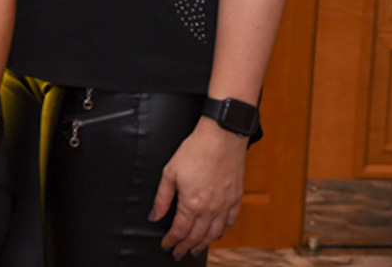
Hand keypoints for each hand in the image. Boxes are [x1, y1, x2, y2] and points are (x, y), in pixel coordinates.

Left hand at [150, 118, 248, 257]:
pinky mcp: (236, 198)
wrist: (221, 138)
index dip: (171, 240)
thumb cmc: (194, 150)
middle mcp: (210, 209)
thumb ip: (162, 198)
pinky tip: (216, 234)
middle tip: (179, 253)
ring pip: (214, 233)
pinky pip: (230, 222)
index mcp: (192, 203)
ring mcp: (225, 205)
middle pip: (196, 236)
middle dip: (185, 246)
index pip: (179, 230)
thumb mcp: (170, 172)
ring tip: (195, 249)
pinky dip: (222, 232)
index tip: (166, 245)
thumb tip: (155, 216)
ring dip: (203, 244)